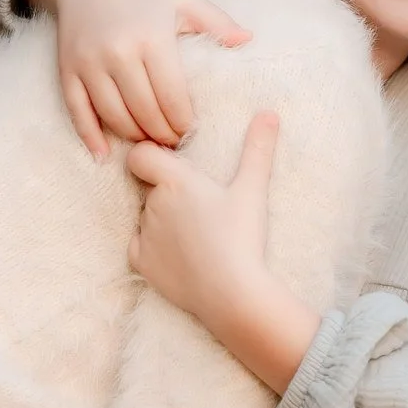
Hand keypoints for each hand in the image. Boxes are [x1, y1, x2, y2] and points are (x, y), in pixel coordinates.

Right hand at [29, 0, 248, 155]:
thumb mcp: (184, 1)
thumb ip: (217, 22)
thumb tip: (248, 39)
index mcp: (152, 37)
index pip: (172, 96)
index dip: (183, 122)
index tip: (192, 133)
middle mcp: (119, 51)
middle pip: (144, 112)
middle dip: (162, 135)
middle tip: (174, 144)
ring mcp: (90, 63)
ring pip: (114, 116)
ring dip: (134, 137)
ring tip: (150, 143)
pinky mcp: (68, 70)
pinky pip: (78, 111)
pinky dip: (90, 137)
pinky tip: (104, 155)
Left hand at [126, 114, 319, 391]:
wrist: (233, 293)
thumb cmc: (242, 237)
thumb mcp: (253, 189)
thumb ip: (258, 149)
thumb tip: (269, 113)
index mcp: (175, 180)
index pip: (140, 155)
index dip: (151, 156)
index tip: (171, 165)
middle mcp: (152, 203)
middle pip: (150, 188)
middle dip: (166, 192)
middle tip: (200, 207)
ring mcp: (144, 234)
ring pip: (146, 217)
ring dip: (162, 220)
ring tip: (196, 234)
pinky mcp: (140, 262)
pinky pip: (139, 246)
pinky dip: (153, 247)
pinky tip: (180, 254)